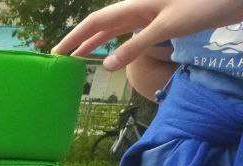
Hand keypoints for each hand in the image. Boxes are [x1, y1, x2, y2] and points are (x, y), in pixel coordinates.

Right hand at [53, 0, 242, 69]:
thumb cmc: (203, 6)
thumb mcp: (168, 27)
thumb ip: (136, 45)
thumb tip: (105, 65)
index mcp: (136, 5)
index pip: (96, 21)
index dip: (74, 37)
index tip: (55, 53)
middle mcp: (139, 7)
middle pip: (101, 24)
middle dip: (79, 40)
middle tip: (60, 59)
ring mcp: (150, 14)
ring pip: (114, 28)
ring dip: (95, 42)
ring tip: (77, 58)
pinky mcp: (161, 20)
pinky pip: (129, 33)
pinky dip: (115, 44)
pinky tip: (110, 53)